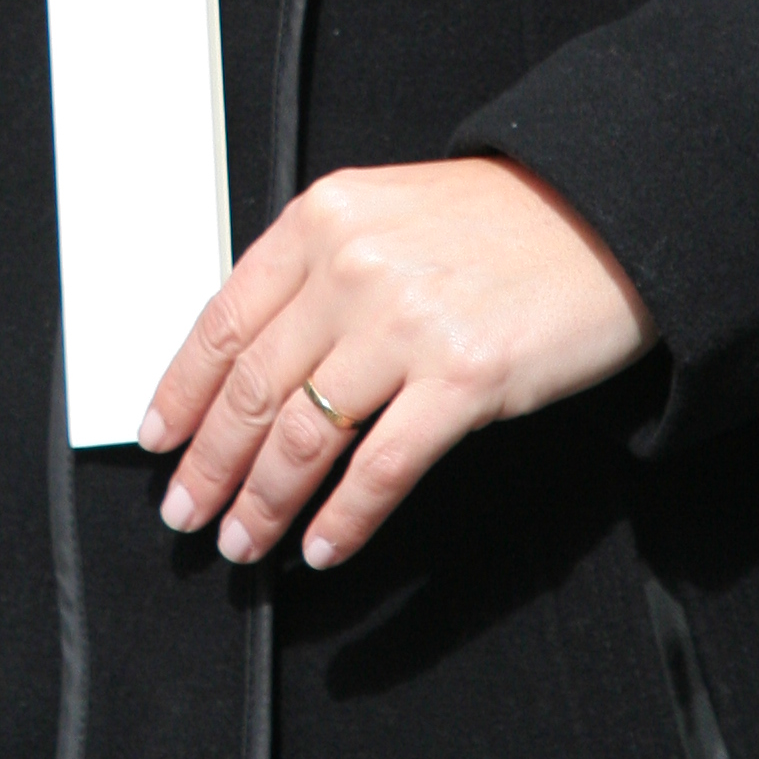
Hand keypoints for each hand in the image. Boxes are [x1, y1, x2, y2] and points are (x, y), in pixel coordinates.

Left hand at [139, 156, 656, 570]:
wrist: (599, 216)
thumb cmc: (495, 220)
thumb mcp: (381, 213)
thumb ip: (316, 270)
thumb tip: (251, 354)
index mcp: (320, 220)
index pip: (223, 318)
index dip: (182, 389)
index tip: (160, 437)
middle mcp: (351, 267)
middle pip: (251, 386)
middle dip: (210, 463)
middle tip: (187, 512)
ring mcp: (405, 324)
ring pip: (303, 434)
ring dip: (264, 501)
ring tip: (244, 540)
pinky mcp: (463, 378)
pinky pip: (381, 467)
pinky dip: (343, 518)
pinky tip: (322, 545)